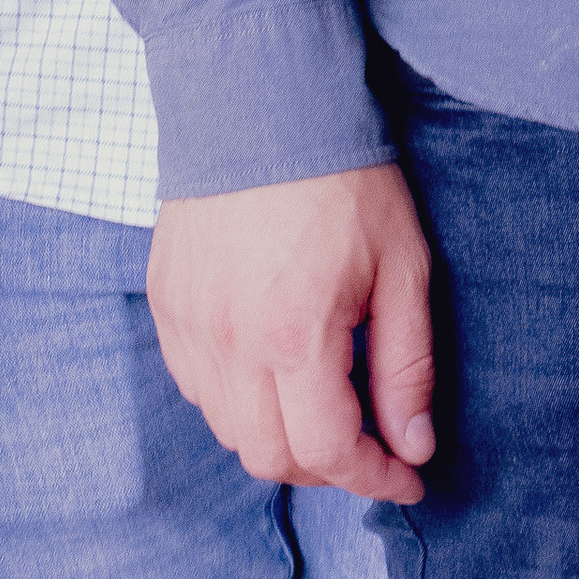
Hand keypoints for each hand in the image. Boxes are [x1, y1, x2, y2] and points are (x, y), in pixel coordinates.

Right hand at [147, 163, 436, 501]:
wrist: (263, 100)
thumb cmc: (345, 179)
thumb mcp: (403, 266)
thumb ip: (406, 365)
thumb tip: (413, 445)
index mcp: (293, 334)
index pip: (328, 452)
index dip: (375, 478)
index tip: (408, 477)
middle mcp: (228, 342)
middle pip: (270, 457)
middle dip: (329, 468)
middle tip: (371, 445)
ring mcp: (187, 325)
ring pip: (228, 430)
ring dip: (280, 438)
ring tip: (327, 405)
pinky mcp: (165, 305)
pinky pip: (196, 387)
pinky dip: (236, 402)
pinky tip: (274, 371)